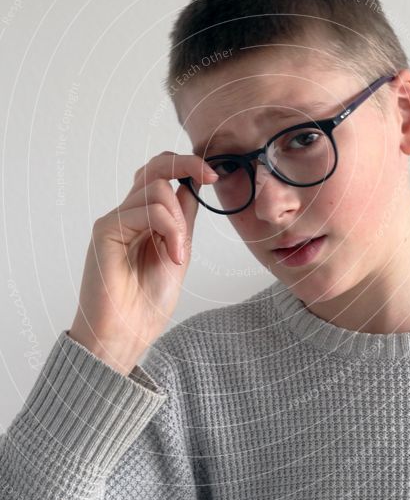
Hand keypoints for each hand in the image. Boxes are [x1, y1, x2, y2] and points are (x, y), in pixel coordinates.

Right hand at [68, 151, 217, 374]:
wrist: (126, 334)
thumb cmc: (147, 303)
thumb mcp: (179, 253)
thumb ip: (183, 221)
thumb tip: (192, 186)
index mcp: (145, 218)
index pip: (161, 174)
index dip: (187, 165)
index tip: (213, 175)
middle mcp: (128, 214)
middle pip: (155, 167)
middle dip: (187, 166)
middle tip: (211, 179)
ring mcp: (116, 220)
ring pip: (157, 188)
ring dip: (180, 220)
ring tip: (179, 252)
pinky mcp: (106, 229)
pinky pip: (147, 210)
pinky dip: (169, 229)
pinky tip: (173, 256)